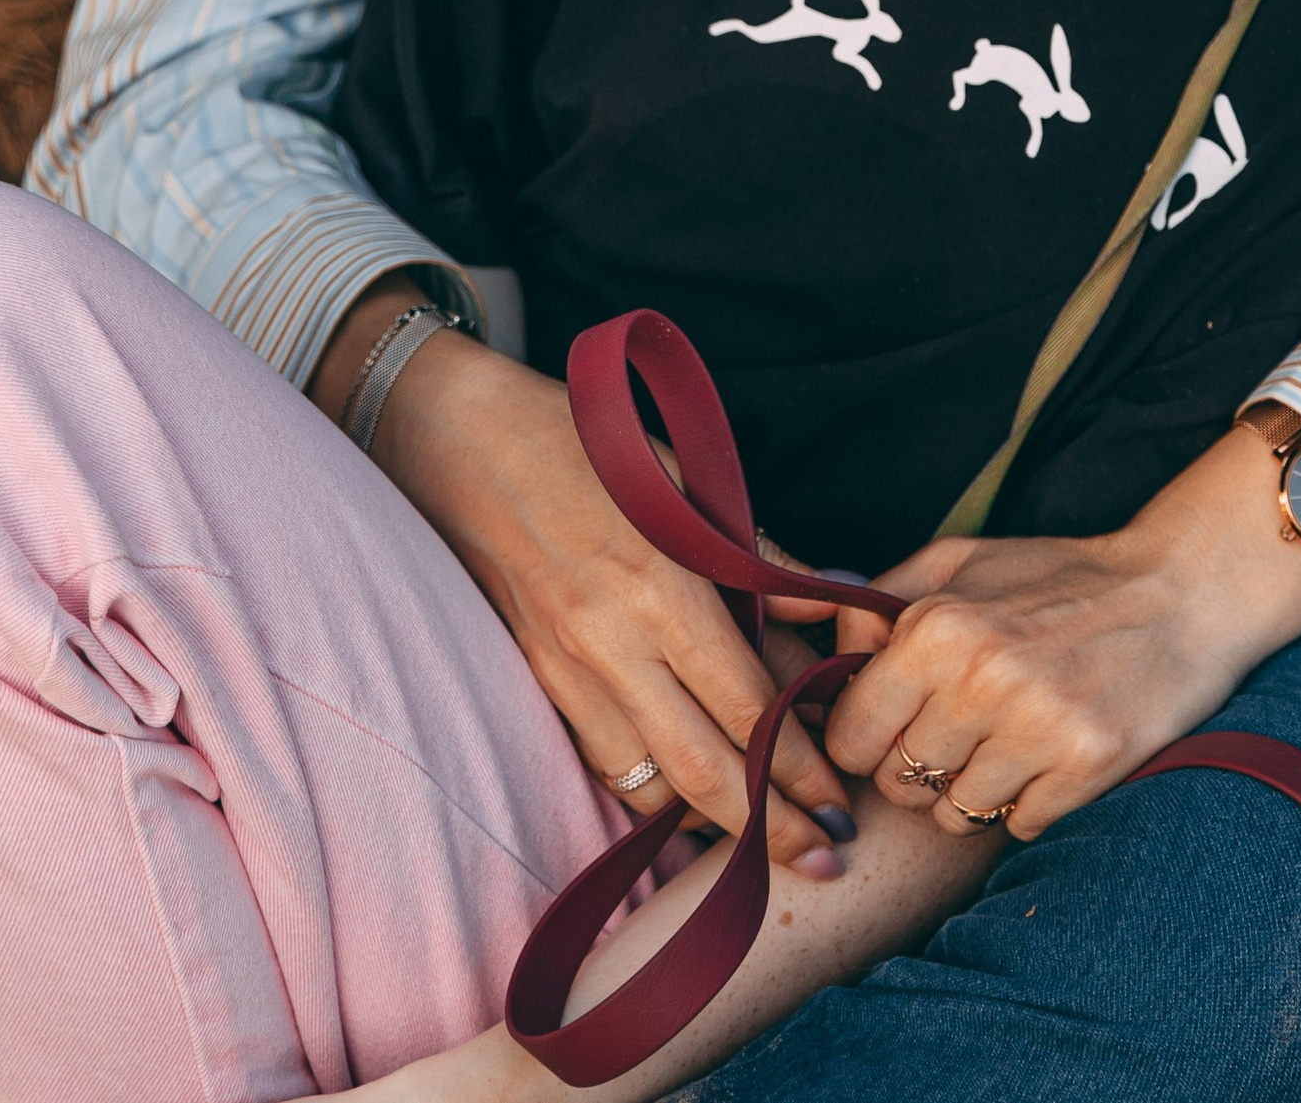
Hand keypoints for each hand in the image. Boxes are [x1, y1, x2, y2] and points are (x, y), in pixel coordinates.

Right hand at [371, 325, 856, 872]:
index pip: (745, 706)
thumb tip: (829, 610)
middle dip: (770, 828)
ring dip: (707, 815)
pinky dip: (647, 786)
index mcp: (660, 586)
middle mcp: (610, 643)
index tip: (838, 805)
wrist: (462, 441)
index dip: (800, 768)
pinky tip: (685, 788)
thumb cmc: (585, 443)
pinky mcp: (534, 680)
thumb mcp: (684, 479)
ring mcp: (564, 670)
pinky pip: (601, 760)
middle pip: (701, 771)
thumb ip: (756, 556)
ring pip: (645, 785)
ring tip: (761, 827)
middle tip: (822, 860)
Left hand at [823, 424, 1300, 842]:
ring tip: (1006, 739)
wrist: (1179, 593)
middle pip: (897, 782)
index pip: (850, 733)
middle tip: (956, 731)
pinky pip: (1018, 825)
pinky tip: (1049, 755)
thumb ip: (878, 598)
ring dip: (970, 790)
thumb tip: (803, 630)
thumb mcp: (959, 561)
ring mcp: (1037, 727)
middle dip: (915, 767)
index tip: (894, 724)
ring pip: (953, 816)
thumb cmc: (1056, 578)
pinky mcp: (1087, 767)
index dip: (865, 736)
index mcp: (938, 624)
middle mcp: (981, 678)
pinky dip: (1027, 801)